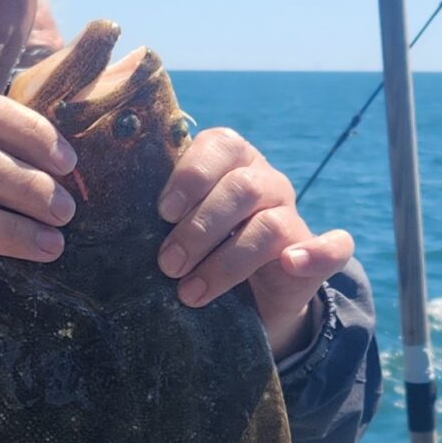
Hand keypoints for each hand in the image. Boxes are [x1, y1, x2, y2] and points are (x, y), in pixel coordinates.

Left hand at [154, 128, 354, 357]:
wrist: (245, 296)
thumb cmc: (196, 250)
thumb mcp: (174, 226)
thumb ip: (156, 211)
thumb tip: (107, 208)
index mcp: (230, 161)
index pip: (218, 146)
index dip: (190, 176)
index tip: (163, 213)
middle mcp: (264, 181)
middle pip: (240, 189)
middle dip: (199, 229)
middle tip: (167, 265)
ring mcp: (291, 216)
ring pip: (268, 226)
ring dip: (226, 261)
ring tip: (189, 292)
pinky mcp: (314, 254)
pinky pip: (333, 247)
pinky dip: (316, 253)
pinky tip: (292, 263)